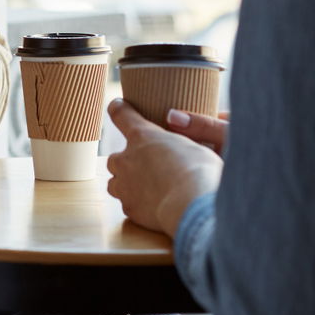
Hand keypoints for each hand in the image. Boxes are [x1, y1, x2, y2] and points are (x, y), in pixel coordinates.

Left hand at [106, 99, 222, 235]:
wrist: (193, 205)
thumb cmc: (199, 171)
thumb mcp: (194, 145)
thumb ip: (179, 139)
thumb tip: (175, 130)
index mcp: (142, 136)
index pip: (120, 115)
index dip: (118, 109)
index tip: (117, 106)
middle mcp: (126, 159)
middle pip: (115, 158)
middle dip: (126, 161)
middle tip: (146, 165)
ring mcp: (124, 185)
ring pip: (115, 183)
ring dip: (126, 184)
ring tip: (146, 188)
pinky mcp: (130, 208)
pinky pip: (128, 204)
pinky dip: (137, 204)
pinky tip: (153, 207)